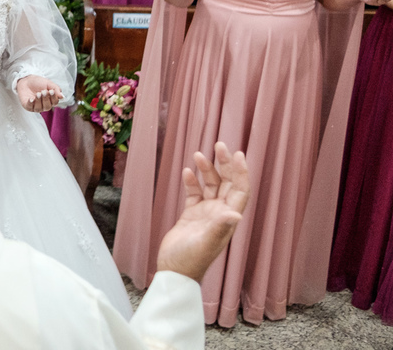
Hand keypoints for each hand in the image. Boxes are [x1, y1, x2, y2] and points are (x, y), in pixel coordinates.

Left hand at [17, 75, 62, 112]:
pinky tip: (31, 98)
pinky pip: (30, 108)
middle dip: (46, 99)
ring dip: (39, 101)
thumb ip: (56, 89)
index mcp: (50, 100)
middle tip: (43, 91)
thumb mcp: (49, 83)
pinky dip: (31, 103)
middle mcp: (44, 105)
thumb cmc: (38, 82)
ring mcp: (36, 107)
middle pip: (48, 107)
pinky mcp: (28, 106)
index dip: (53, 98)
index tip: (51, 91)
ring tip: (37, 93)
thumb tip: (62, 96)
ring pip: (39, 109)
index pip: (55, 102)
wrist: (26, 80)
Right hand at [155, 143, 249, 282]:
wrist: (174, 270)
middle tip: (219, 145)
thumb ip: (219, 227)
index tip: (238, 154)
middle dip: (224, 164)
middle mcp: (220, 213)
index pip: (240, 190)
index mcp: (228, 218)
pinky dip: (192, 181)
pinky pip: (194, 193)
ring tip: (198, 154)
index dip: (241, 172)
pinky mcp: (191, 215)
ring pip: (210, 185)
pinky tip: (187, 172)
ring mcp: (205, 213)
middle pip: (227, 183)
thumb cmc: (192, 259)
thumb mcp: (206, 242)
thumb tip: (236, 215)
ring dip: (207, 170)